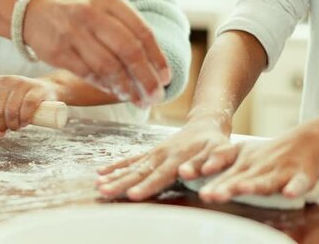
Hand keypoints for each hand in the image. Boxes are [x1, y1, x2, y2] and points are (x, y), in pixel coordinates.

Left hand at [0, 75, 58, 136]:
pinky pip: (27, 106)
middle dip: (1, 125)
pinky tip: (25, 122)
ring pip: (11, 111)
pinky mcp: (36, 88)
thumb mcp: (6, 104)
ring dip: (13, 124)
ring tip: (17, 126)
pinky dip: (25, 118)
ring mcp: (21, 83)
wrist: (47, 89)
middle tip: (8, 128)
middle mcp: (5, 80)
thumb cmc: (22, 99)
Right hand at [24, 0, 168, 107]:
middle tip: (155, 96)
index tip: (165, 78)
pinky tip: (114, 92)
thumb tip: (153, 66)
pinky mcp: (58, 51)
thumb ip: (125, 26)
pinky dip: (104, 85)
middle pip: (128, 51)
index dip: (158, 58)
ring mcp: (72, 32)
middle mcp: (91, 12)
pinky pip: (88, 73)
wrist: (32, 8)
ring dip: (126, 87)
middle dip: (146, 78)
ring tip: (136, 99)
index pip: (142, 32)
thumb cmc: (76, 10)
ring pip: (108, 66)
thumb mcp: (101, 5)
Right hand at [95, 116, 230, 200]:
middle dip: (120, 183)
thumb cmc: (215, 142)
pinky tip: (101, 173)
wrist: (205, 124)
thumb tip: (186, 172)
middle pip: (138, 172)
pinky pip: (130, 160)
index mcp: (177, 157)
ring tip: (98, 185)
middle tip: (105, 191)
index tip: (133, 195)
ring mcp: (153, 154)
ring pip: (131, 167)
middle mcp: (161, 155)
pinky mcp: (149, 153)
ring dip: (114, 176)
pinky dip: (116, 166)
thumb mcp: (219, 151)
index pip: (159, 175)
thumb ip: (204, 162)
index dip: (146, 186)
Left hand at [198, 131, 318, 202]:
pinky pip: (299, 183)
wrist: (304, 141)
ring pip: (266, 181)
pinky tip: (289, 193)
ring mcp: (279, 172)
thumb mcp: (241, 151)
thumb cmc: (266, 152)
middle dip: (225, 188)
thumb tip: (202, 169)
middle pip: (240, 179)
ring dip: (255, 185)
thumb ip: (222, 158)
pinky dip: (295, 187)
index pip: (225, 176)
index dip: (212, 184)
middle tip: (209, 195)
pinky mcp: (301, 176)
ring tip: (242, 189)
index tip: (201, 193)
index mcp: (243, 165)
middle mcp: (258, 168)